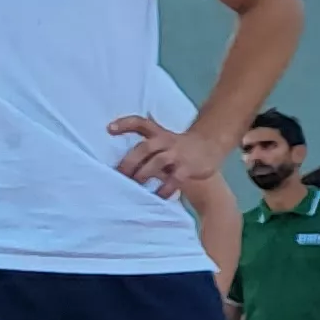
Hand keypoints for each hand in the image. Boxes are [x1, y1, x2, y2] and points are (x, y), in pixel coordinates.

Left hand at [106, 111, 225, 199]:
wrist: (210, 146)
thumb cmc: (177, 147)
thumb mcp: (162, 140)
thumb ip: (145, 148)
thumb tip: (121, 166)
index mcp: (158, 133)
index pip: (140, 123)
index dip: (124, 124)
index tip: (109, 128)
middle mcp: (166, 141)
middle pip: (144, 147)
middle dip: (129, 161)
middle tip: (119, 175)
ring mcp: (178, 154)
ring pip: (157, 162)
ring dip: (144, 174)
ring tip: (135, 186)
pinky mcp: (188, 167)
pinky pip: (174, 179)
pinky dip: (164, 188)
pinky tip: (157, 196)